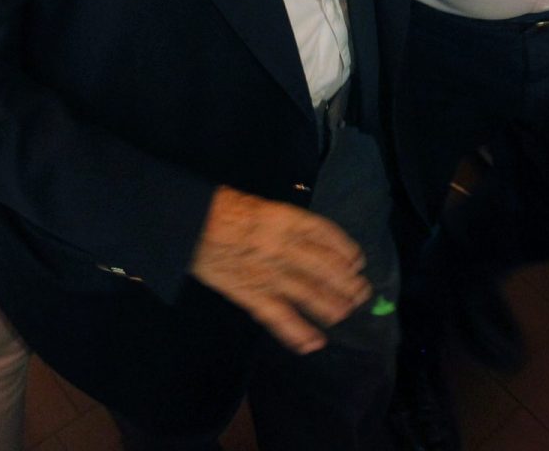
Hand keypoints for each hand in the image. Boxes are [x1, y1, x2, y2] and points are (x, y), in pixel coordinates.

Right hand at [189, 185, 368, 353]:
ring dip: (331, 305)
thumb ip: (285, 224)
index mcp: (285, 220)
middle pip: (324, 267)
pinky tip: (315, 342)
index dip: (345, 249)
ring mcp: (268, 273)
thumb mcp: (260, 206)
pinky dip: (298, 332)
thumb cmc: (221, 210)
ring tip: (345, 312)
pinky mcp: (251, 295)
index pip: (325, 235)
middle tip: (361, 293)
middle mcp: (283, 247)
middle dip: (346, 282)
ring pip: (308, 293)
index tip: (357, 261)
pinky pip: (280, 317)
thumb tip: (312, 242)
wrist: (187, 225)